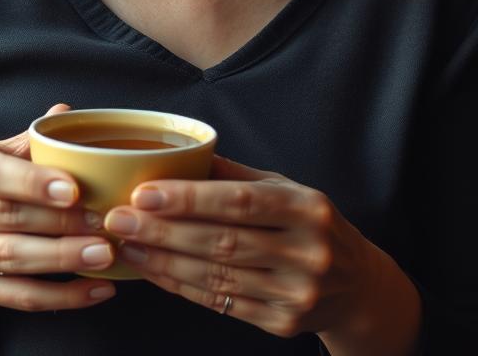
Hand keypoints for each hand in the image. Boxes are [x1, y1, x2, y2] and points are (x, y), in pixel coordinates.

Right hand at [0, 105, 116, 328]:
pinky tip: (99, 289)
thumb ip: (32, 141)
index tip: (73, 188)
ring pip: (14, 258)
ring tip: (105, 253)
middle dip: (59, 222)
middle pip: (8, 217)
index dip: (34, 182)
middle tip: (102, 221)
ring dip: (64, 258)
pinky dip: (63, 296)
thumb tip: (65, 113)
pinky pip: (21, 297)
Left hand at [102, 154, 377, 338]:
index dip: (188, 198)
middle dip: (162, 231)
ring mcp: (296, 293)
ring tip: (126, 246)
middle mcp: (306, 251)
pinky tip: (153, 271)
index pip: (239, 202)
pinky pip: (220, 304)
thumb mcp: (285, 188)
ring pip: (216, 277)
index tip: (143, 193)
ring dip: (162, 262)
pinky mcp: (282, 324)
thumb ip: (235, 175)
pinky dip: (181, 286)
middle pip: (222, 242)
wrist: (358, 287)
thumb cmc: (311, 224)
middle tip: (119, 219)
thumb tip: (181, 152)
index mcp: (307, 207)